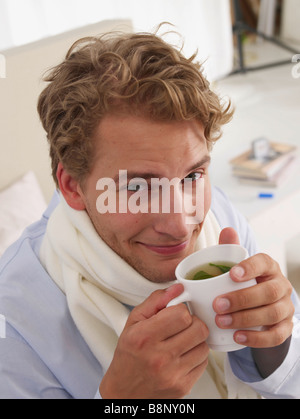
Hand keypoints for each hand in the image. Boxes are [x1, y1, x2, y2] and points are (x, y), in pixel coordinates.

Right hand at [99, 284, 208, 398]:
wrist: (125, 392)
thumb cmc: (129, 354)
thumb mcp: (134, 322)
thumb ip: (156, 301)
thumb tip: (178, 288)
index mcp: (144, 337)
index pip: (181, 314)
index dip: (180, 310)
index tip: (174, 314)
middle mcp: (159, 357)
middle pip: (198, 329)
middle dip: (192, 323)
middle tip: (181, 327)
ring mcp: (173, 374)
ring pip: (204, 345)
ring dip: (196, 340)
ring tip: (181, 341)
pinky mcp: (183, 387)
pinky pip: (204, 363)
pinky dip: (196, 356)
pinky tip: (182, 356)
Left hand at [213, 228, 293, 348]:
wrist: (257, 307)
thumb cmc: (242, 282)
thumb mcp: (235, 266)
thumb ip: (230, 249)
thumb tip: (227, 230)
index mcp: (268, 267)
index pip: (264, 262)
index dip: (250, 267)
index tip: (231, 274)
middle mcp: (281, 285)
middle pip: (269, 291)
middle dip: (242, 299)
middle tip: (217, 305)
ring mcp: (286, 307)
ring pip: (273, 313)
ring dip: (246, 319)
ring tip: (222, 321)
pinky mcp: (285, 327)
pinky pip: (276, 335)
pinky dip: (257, 338)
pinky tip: (237, 338)